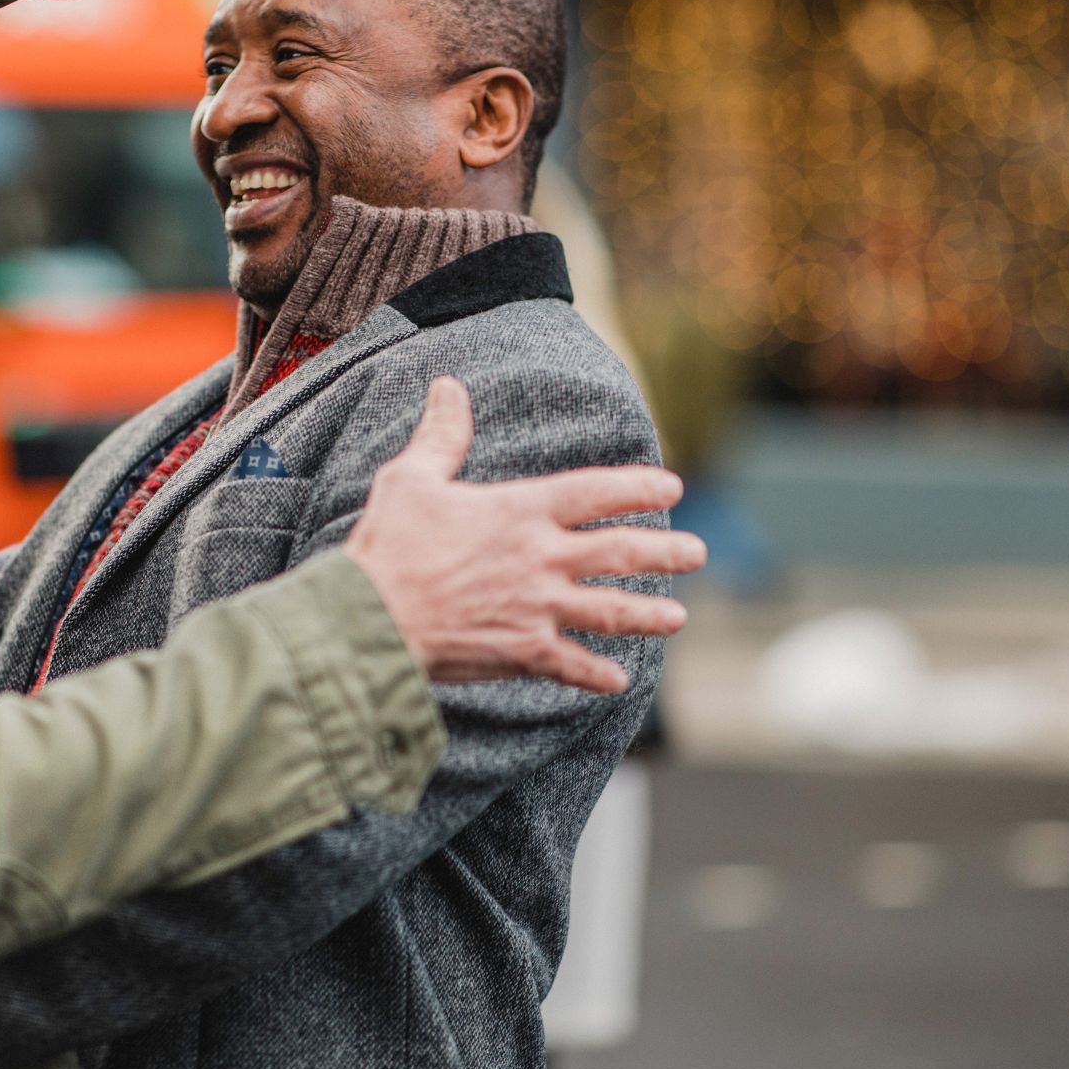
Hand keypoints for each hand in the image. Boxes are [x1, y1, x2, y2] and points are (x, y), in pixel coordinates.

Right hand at [345, 377, 704, 690]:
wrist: (371, 618)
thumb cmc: (388, 546)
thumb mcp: (411, 478)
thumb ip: (442, 435)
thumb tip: (448, 386)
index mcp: (521, 511)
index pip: (594, 492)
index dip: (636, 487)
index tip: (670, 486)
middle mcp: (541, 558)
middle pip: (619, 552)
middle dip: (665, 552)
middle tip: (698, 553)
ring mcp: (537, 608)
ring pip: (610, 610)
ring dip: (648, 614)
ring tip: (679, 616)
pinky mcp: (522, 652)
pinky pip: (571, 665)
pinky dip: (597, 674)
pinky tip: (619, 682)